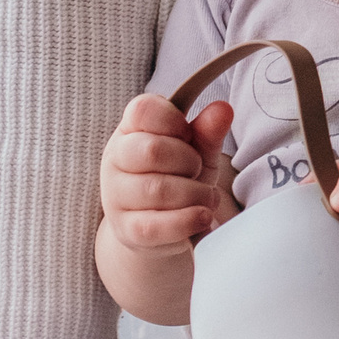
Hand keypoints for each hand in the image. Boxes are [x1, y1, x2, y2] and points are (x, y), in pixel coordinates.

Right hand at [100, 94, 236, 252]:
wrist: (161, 228)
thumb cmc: (179, 178)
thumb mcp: (197, 150)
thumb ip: (208, 130)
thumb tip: (223, 109)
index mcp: (130, 130)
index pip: (143, 109)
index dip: (174, 120)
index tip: (188, 135)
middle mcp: (115, 160)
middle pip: (153, 151)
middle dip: (189, 161)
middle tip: (198, 169)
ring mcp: (116, 197)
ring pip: (158, 190)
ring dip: (195, 194)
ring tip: (207, 197)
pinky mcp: (125, 230)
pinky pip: (155, 226)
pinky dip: (186, 221)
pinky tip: (202, 217)